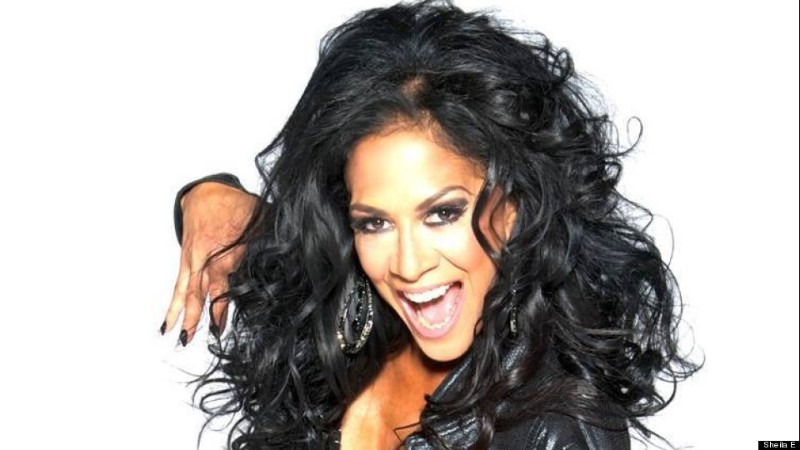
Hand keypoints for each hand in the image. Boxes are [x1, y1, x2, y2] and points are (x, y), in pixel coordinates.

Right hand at [161, 181, 256, 344]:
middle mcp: (206, 258)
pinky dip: (174, 304)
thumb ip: (271, 236)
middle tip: (199, 337)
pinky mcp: (186, 261)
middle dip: (199, 315)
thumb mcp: (259, 218)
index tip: (220, 325)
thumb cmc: (234, 204)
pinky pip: (179, 286)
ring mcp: (194, 261)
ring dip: (184, 315)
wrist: (205, 191)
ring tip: (182, 337)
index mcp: (225, 251)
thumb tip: (292, 245)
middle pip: (201, 291)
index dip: (221, 304)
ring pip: (187, 292)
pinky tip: (166, 324)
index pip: (222, 282)